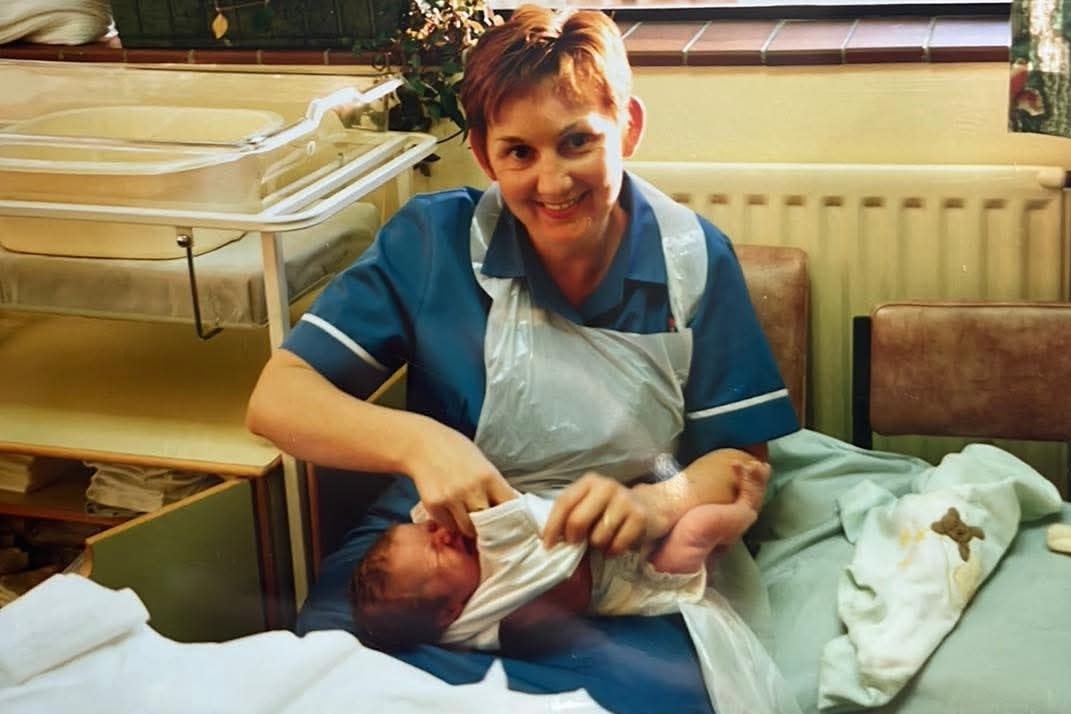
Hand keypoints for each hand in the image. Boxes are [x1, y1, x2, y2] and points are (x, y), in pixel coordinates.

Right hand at [405, 420, 514, 537]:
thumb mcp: (481, 462)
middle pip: (488, 523)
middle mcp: (471, 489)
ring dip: (470, 528)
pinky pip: (448, 525)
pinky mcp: (433, 505)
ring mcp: (451, 498)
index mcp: (488, 476)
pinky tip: (451, 511)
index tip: (512, 522)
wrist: (420, 444)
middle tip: (489, 527)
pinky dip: (452, 523)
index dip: (512, 517)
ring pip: (467, 529)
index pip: (509, 506)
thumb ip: (494, 484)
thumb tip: (509, 507)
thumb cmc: (454, 450)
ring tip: (468, 519)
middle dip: (489, 527)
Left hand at [542, 473, 649, 555]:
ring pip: (598, 536)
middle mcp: (606, 486)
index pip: (564, 502)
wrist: (650, 507)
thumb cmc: (611, 510)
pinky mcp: (639, 517)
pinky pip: (617, 544)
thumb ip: (570, 515)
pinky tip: (616, 544)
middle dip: (573, 538)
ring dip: (597, 545)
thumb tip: (548, 539)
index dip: (553, 525)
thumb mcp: (589, 505)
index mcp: (589, 482)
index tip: (548, 544)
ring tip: (603, 540)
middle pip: (578, 520)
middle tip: (576, 544)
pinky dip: (613, 551)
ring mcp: (625, 500)